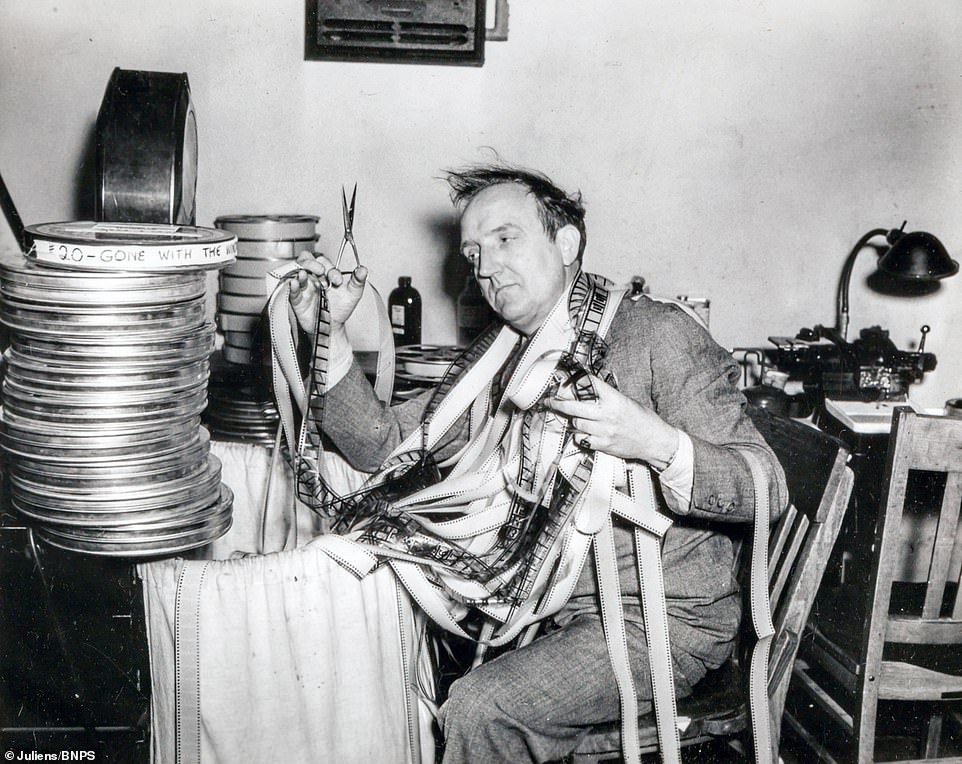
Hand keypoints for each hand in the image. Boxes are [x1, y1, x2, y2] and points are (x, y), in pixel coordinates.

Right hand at [288, 251, 366, 333]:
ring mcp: (305, 286)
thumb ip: (358, 281)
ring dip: (301, 270)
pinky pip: (291, 289)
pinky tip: (295, 283)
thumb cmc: (341, 308)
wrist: (333, 326)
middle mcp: (314, 277)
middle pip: (306, 260)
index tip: (337, 281)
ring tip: (305, 275)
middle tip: (321, 272)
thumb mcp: (352, 294)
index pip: (324, 262)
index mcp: (326, 273)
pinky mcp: (297, 298)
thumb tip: (363, 270)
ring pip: (297, 271)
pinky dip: (292, 285)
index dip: (331, 269)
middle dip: (313, 264)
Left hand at [544, 374, 678, 468]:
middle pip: (573, 407)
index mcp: (614, 399)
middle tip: (549, 400)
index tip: (561, 382)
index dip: (572, 382)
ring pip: (576, 423)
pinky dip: (580, 436)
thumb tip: (584, 389)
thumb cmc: (641, 419)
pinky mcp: (603, 445)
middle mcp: (607, 414)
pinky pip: (582, 439)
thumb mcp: (625, 401)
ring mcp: (604, 431)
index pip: (588, 385)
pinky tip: (585, 433)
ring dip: (573, 420)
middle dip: (558, 403)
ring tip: (577, 418)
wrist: (654, 440)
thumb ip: (606, 396)